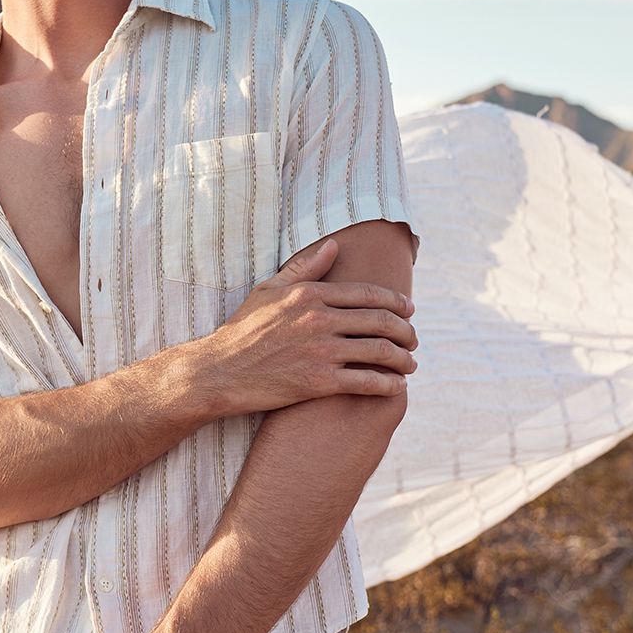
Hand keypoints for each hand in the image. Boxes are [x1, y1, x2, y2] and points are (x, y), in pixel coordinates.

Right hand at [207, 235, 417, 415]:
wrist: (219, 372)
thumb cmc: (241, 330)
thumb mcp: (268, 291)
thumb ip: (304, 268)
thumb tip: (334, 246)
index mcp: (310, 294)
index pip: (368, 294)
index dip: (396, 302)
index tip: (409, 310)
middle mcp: (319, 319)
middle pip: (381, 321)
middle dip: (406, 331)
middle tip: (413, 339)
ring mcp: (321, 351)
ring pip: (380, 352)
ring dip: (403, 358)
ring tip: (410, 364)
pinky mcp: (319, 382)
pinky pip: (367, 382)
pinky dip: (389, 384)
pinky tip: (397, 386)